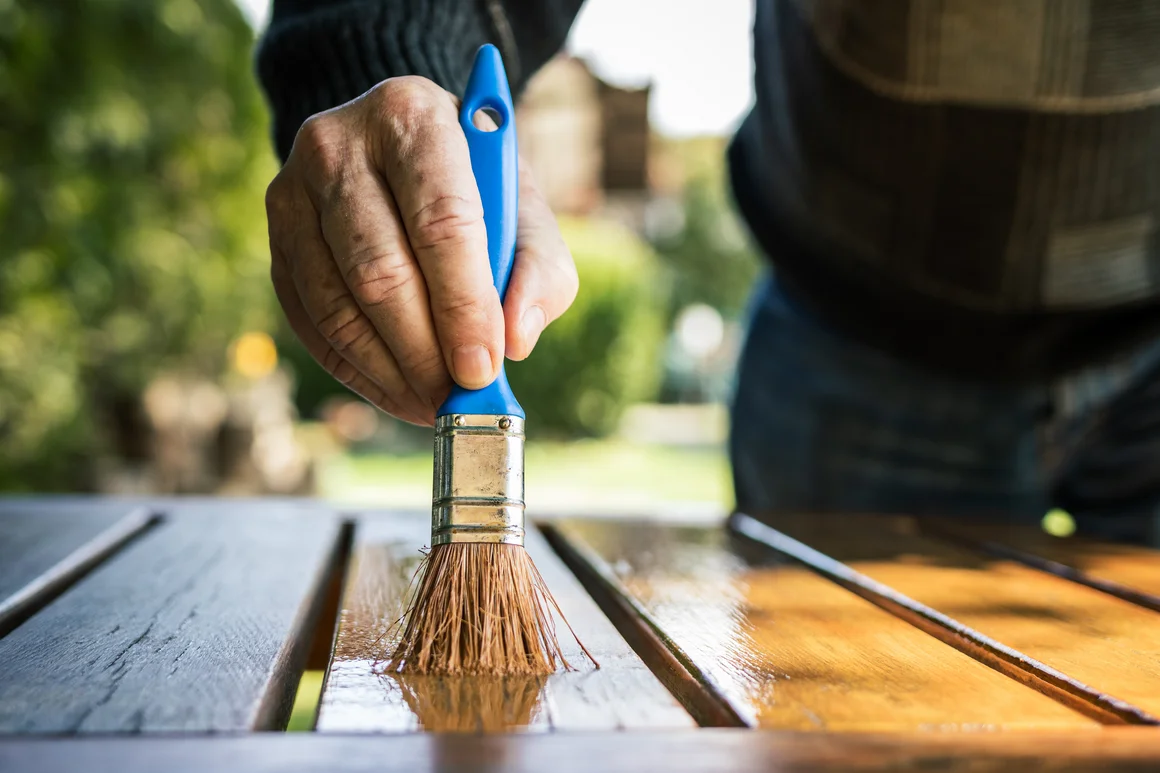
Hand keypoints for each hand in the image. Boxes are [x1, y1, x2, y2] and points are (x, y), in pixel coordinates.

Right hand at [265, 76, 577, 425]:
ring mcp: (292, 190)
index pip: (440, 222)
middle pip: (379, 271)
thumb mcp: (525, 209)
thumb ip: (538, 270)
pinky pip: (309, 322)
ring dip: (389, 370)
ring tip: (432, 403)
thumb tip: (515, 341)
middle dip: (423, 351)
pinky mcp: (274, 237)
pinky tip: (397, 390)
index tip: (483, 367)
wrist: (400, 150)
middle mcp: (338, 144)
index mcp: (412, 117)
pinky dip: (355, 370)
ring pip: (336, 306)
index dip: (463, 306)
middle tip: (457, 398)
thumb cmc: (475, 185)